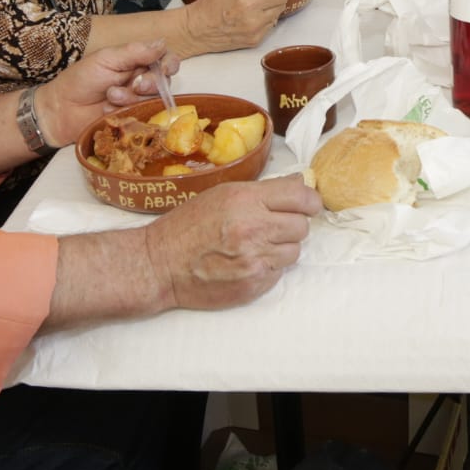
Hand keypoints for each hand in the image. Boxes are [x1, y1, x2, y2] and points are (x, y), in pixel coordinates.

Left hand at [37, 41, 179, 143]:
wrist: (62, 108)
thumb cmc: (81, 79)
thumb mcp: (106, 59)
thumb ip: (135, 52)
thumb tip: (162, 44)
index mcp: (137, 62)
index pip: (166, 60)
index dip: (170, 64)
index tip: (164, 69)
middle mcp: (142, 81)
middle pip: (165, 82)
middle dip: (151, 83)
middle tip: (134, 84)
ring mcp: (138, 101)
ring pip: (153, 100)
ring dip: (132, 98)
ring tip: (110, 96)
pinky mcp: (133, 119)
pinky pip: (142, 117)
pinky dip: (126, 111)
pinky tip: (109, 109)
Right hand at [144, 175, 321, 310]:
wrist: (160, 264)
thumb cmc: (187, 226)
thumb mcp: (222, 195)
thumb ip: (263, 191)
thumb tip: (301, 184)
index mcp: (245, 200)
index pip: (300, 197)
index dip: (309, 201)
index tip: (308, 204)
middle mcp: (254, 229)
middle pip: (302, 226)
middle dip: (292, 225)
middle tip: (273, 226)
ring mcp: (255, 260)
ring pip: (294, 251)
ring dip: (281, 248)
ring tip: (256, 245)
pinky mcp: (253, 285)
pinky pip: (279, 273)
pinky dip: (268, 267)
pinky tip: (246, 262)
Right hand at [184, 0, 290, 52]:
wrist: (196, 30)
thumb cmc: (210, 4)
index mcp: (248, 2)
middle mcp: (255, 20)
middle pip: (282, 5)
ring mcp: (256, 33)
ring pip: (277, 16)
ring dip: (270, 9)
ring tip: (253, 6)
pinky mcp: (254, 42)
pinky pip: (269, 27)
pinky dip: (264, 20)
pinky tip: (250, 17)